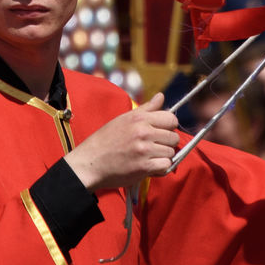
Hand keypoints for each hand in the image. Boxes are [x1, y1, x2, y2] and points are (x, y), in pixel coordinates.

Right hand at [63, 93, 178, 191]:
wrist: (90, 162)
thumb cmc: (105, 140)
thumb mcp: (123, 119)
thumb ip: (146, 109)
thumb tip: (161, 96)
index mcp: (139, 118)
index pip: (171, 119)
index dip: (169, 126)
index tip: (161, 132)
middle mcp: (143, 132)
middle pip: (174, 137)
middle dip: (167, 143)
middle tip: (153, 146)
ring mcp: (144, 150)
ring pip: (171, 153)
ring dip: (162, 157)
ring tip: (148, 157)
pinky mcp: (144, 167)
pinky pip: (166, 166)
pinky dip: (160, 168)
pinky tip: (149, 166)